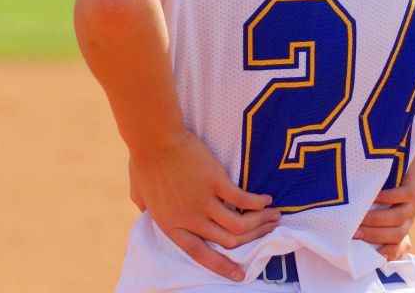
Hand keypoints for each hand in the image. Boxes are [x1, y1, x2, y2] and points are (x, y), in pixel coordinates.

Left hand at [129, 129, 279, 281]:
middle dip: (252, 239)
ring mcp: (204, 202)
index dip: (222, 266)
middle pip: (228, 241)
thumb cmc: (144, 161)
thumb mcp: (139, 194)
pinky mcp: (216, 182)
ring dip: (260, 223)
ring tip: (274, 217)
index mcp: (171, 226)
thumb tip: (146, 213)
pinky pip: (242, 199)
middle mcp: (190, 220)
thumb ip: (147, 208)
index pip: (201, 255)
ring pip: (239, 225)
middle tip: (268, 232)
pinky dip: (257, 202)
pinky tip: (266, 199)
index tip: (239, 274)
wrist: (154, 139)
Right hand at [354, 142, 414, 260]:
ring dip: (377, 220)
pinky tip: (374, 194)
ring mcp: (413, 202)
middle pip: (395, 235)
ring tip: (359, 217)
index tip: (366, 255)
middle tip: (353, 234)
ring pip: (398, 218)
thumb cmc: (399, 176)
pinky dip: (389, 197)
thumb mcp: (390, 196)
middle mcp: (409, 215)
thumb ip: (377, 209)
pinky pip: (404, 196)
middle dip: (373, 237)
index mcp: (403, 221)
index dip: (385, 253)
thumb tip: (353, 221)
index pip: (397, 245)